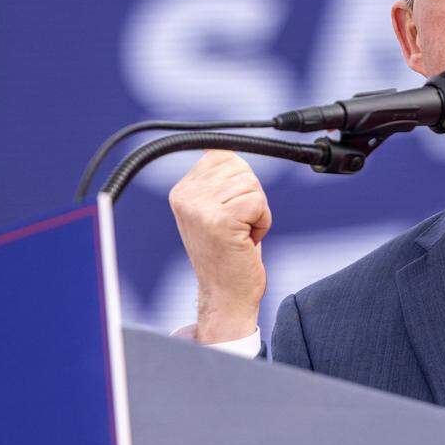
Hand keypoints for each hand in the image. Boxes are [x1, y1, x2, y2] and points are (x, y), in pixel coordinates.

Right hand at [168, 151, 271, 343]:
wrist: (226, 294)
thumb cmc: (229, 253)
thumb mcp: (216, 209)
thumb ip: (220, 180)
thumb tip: (228, 151)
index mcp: (182, 190)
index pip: (224, 156)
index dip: (241, 183)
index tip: (231, 211)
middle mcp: (185, 196)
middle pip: (242, 169)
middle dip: (252, 198)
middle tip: (238, 227)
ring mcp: (200, 208)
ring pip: (253, 186)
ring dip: (258, 212)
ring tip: (241, 234)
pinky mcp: (220, 221)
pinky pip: (259, 203)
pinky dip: (262, 223)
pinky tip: (246, 241)